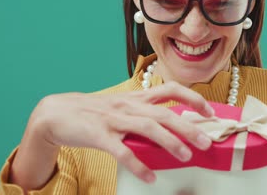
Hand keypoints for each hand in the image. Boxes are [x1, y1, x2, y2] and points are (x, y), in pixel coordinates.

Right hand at [27, 81, 214, 182]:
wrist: (56, 113)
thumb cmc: (93, 113)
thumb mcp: (121, 108)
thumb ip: (144, 114)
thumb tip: (172, 127)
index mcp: (136, 98)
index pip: (170, 89)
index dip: (192, 98)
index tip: (209, 111)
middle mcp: (128, 106)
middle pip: (164, 112)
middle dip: (188, 126)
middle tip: (206, 142)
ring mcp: (114, 119)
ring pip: (147, 128)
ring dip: (169, 142)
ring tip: (186, 156)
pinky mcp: (99, 135)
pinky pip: (121, 151)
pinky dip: (137, 164)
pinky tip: (150, 177)